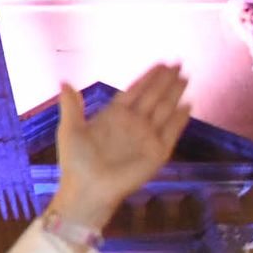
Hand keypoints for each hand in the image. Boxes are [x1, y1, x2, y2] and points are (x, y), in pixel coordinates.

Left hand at [46, 62, 189, 240]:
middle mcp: (133, 124)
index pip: (135, 92)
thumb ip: (71, 106)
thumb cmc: (75, 162)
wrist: (86, 190)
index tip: (160, 63)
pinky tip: (187, 105)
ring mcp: (146, 137)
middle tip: (178, 63)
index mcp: (113, 116)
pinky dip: (179, 119)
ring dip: (174, 94)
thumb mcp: (70, 130)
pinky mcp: (157, 153)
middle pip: (153, 97)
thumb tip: (64, 81)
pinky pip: (171, 132)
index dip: (148, 78)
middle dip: (165, 80)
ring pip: (164, 109)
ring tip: (185, 77)